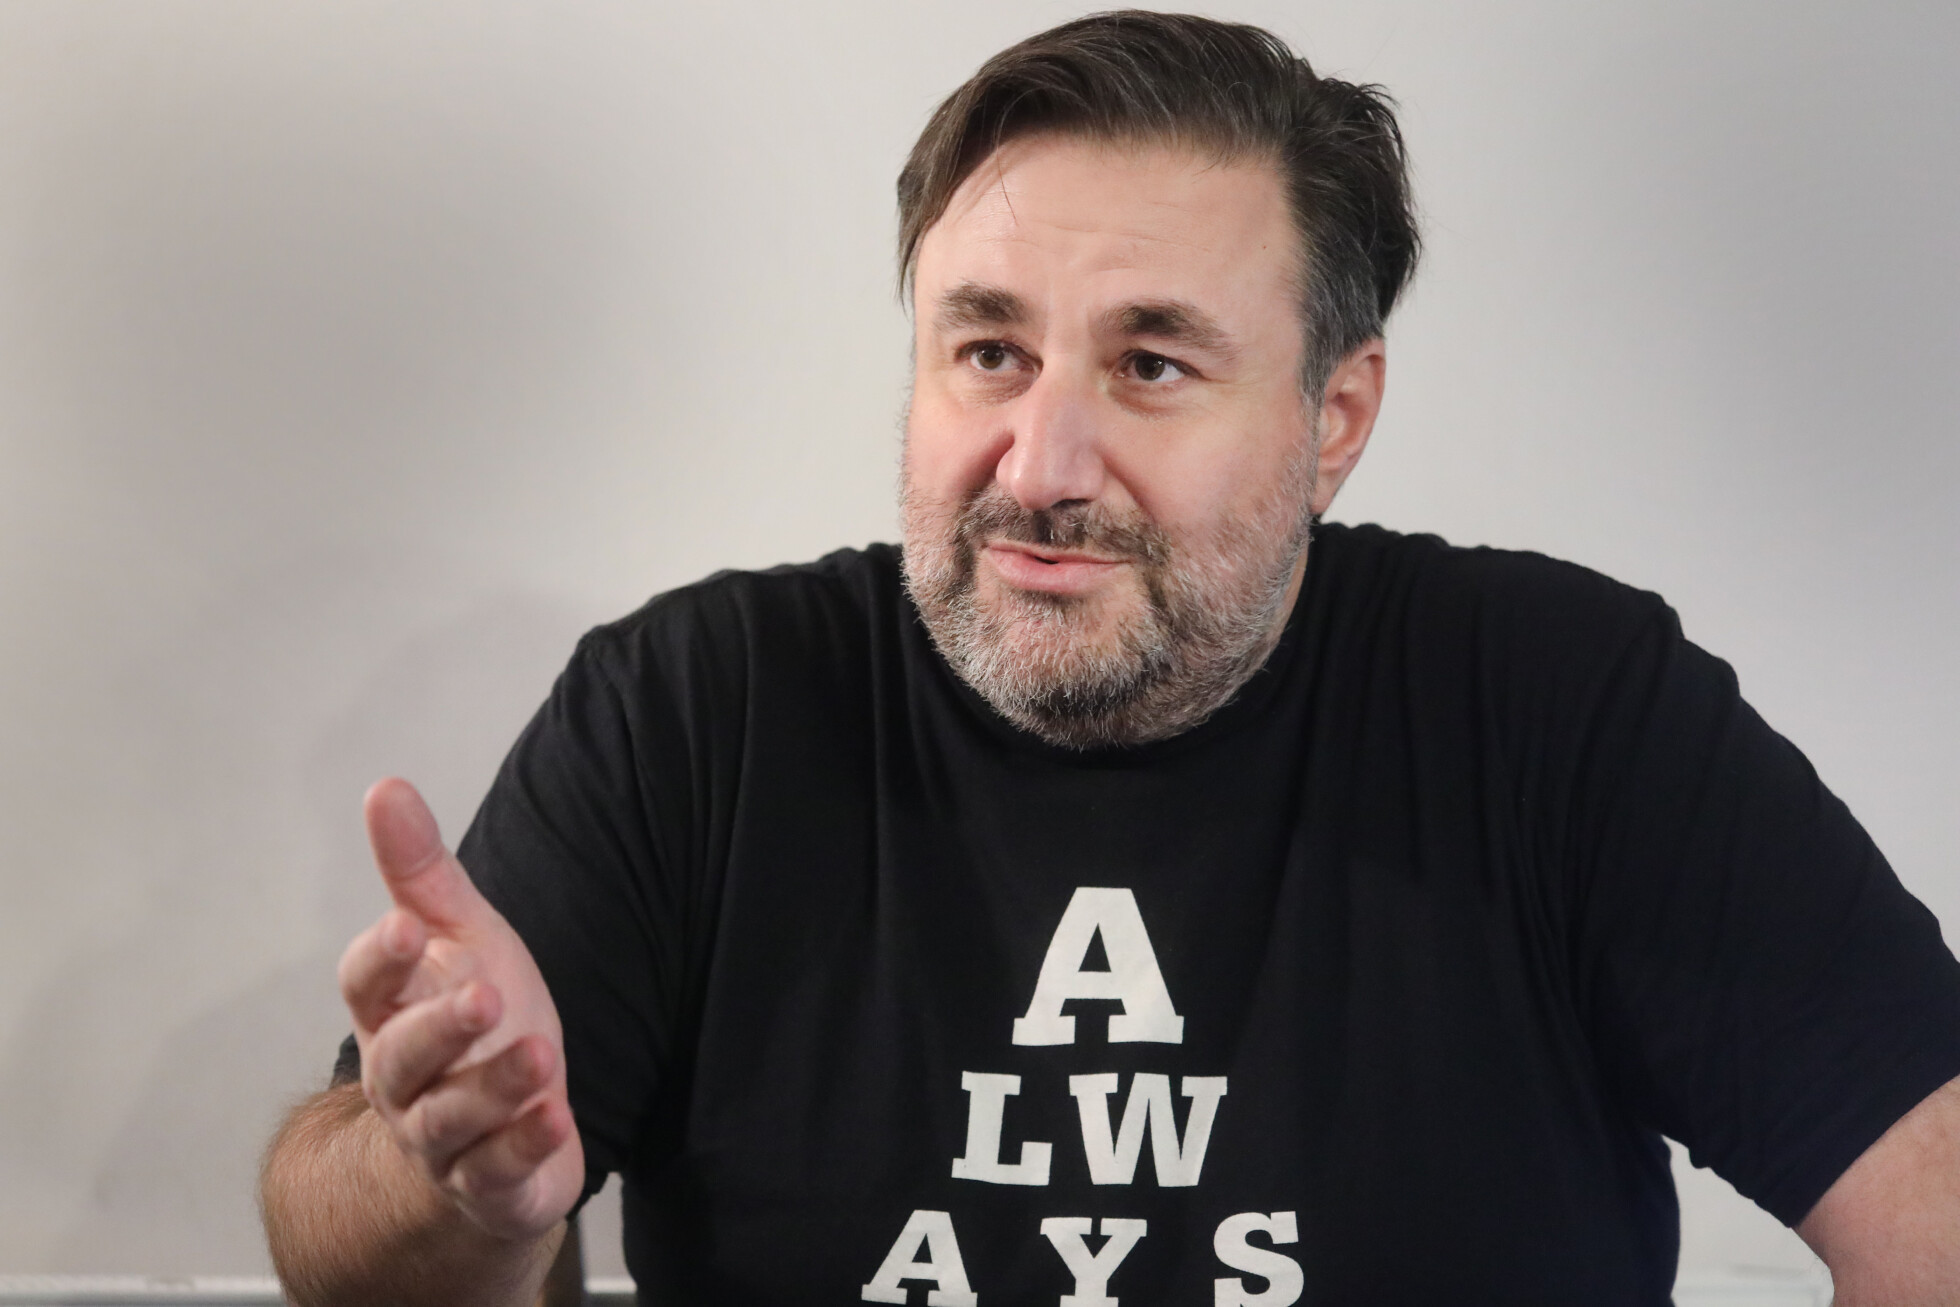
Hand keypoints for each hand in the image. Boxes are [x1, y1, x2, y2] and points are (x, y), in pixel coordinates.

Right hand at [337, 778, 584, 1241]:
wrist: (494, 1128)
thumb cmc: (472, 1020)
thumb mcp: (459, 936)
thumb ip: (420, 872)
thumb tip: (386, 787)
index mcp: (391, 1012)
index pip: (367, 985)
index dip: (381, 959)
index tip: (405, 925)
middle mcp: (404, 1079)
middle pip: (405, 1056)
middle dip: (441, 1028)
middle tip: (485, 995)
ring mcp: (442, 1137)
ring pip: (453, 1118)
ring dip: (496, 1087)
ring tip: (541, 1054)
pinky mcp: (487, 1182)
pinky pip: (498, 1172)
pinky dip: (525, 1148)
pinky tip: (558, 1121)